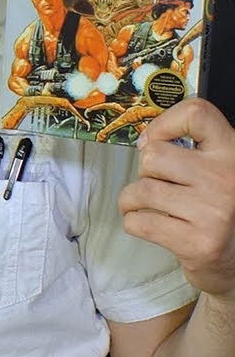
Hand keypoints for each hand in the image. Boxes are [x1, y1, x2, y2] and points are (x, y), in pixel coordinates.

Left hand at [119, 98, 234, 300]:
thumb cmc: (217, 209)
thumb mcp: (215, 170)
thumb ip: (190, 150)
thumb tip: (145, 140)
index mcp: (232, 153)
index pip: (197, 114)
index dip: (164, 123)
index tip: (156, 140)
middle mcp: (226, 178)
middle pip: (154, 155)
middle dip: (145, 171)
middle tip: (157, 184)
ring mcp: (213, 211)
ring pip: (141, 189)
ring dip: (132, 199)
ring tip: (147, 205)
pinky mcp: (197, 242)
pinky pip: (139, 222)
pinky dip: (133, 222)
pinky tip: (149, 224)